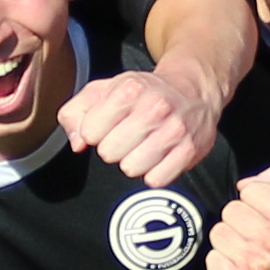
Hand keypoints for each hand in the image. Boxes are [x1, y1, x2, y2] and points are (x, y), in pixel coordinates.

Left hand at [60, 59, 216, 187]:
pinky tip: (157, 156)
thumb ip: (76, 112)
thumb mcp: (104, 89)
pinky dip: (154, 173)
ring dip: (133, 161)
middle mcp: (154, 107)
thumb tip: (77, 143)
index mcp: (129, 89)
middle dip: (113, 147)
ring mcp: (175, 129)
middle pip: (109, 153)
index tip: (106, 125)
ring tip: (142, 145)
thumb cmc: (145, 92)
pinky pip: (156, 180)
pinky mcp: (190, 150)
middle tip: (126, 136)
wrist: (192, 89)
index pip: (90, 132)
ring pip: (131, 168)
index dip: (94, 131)